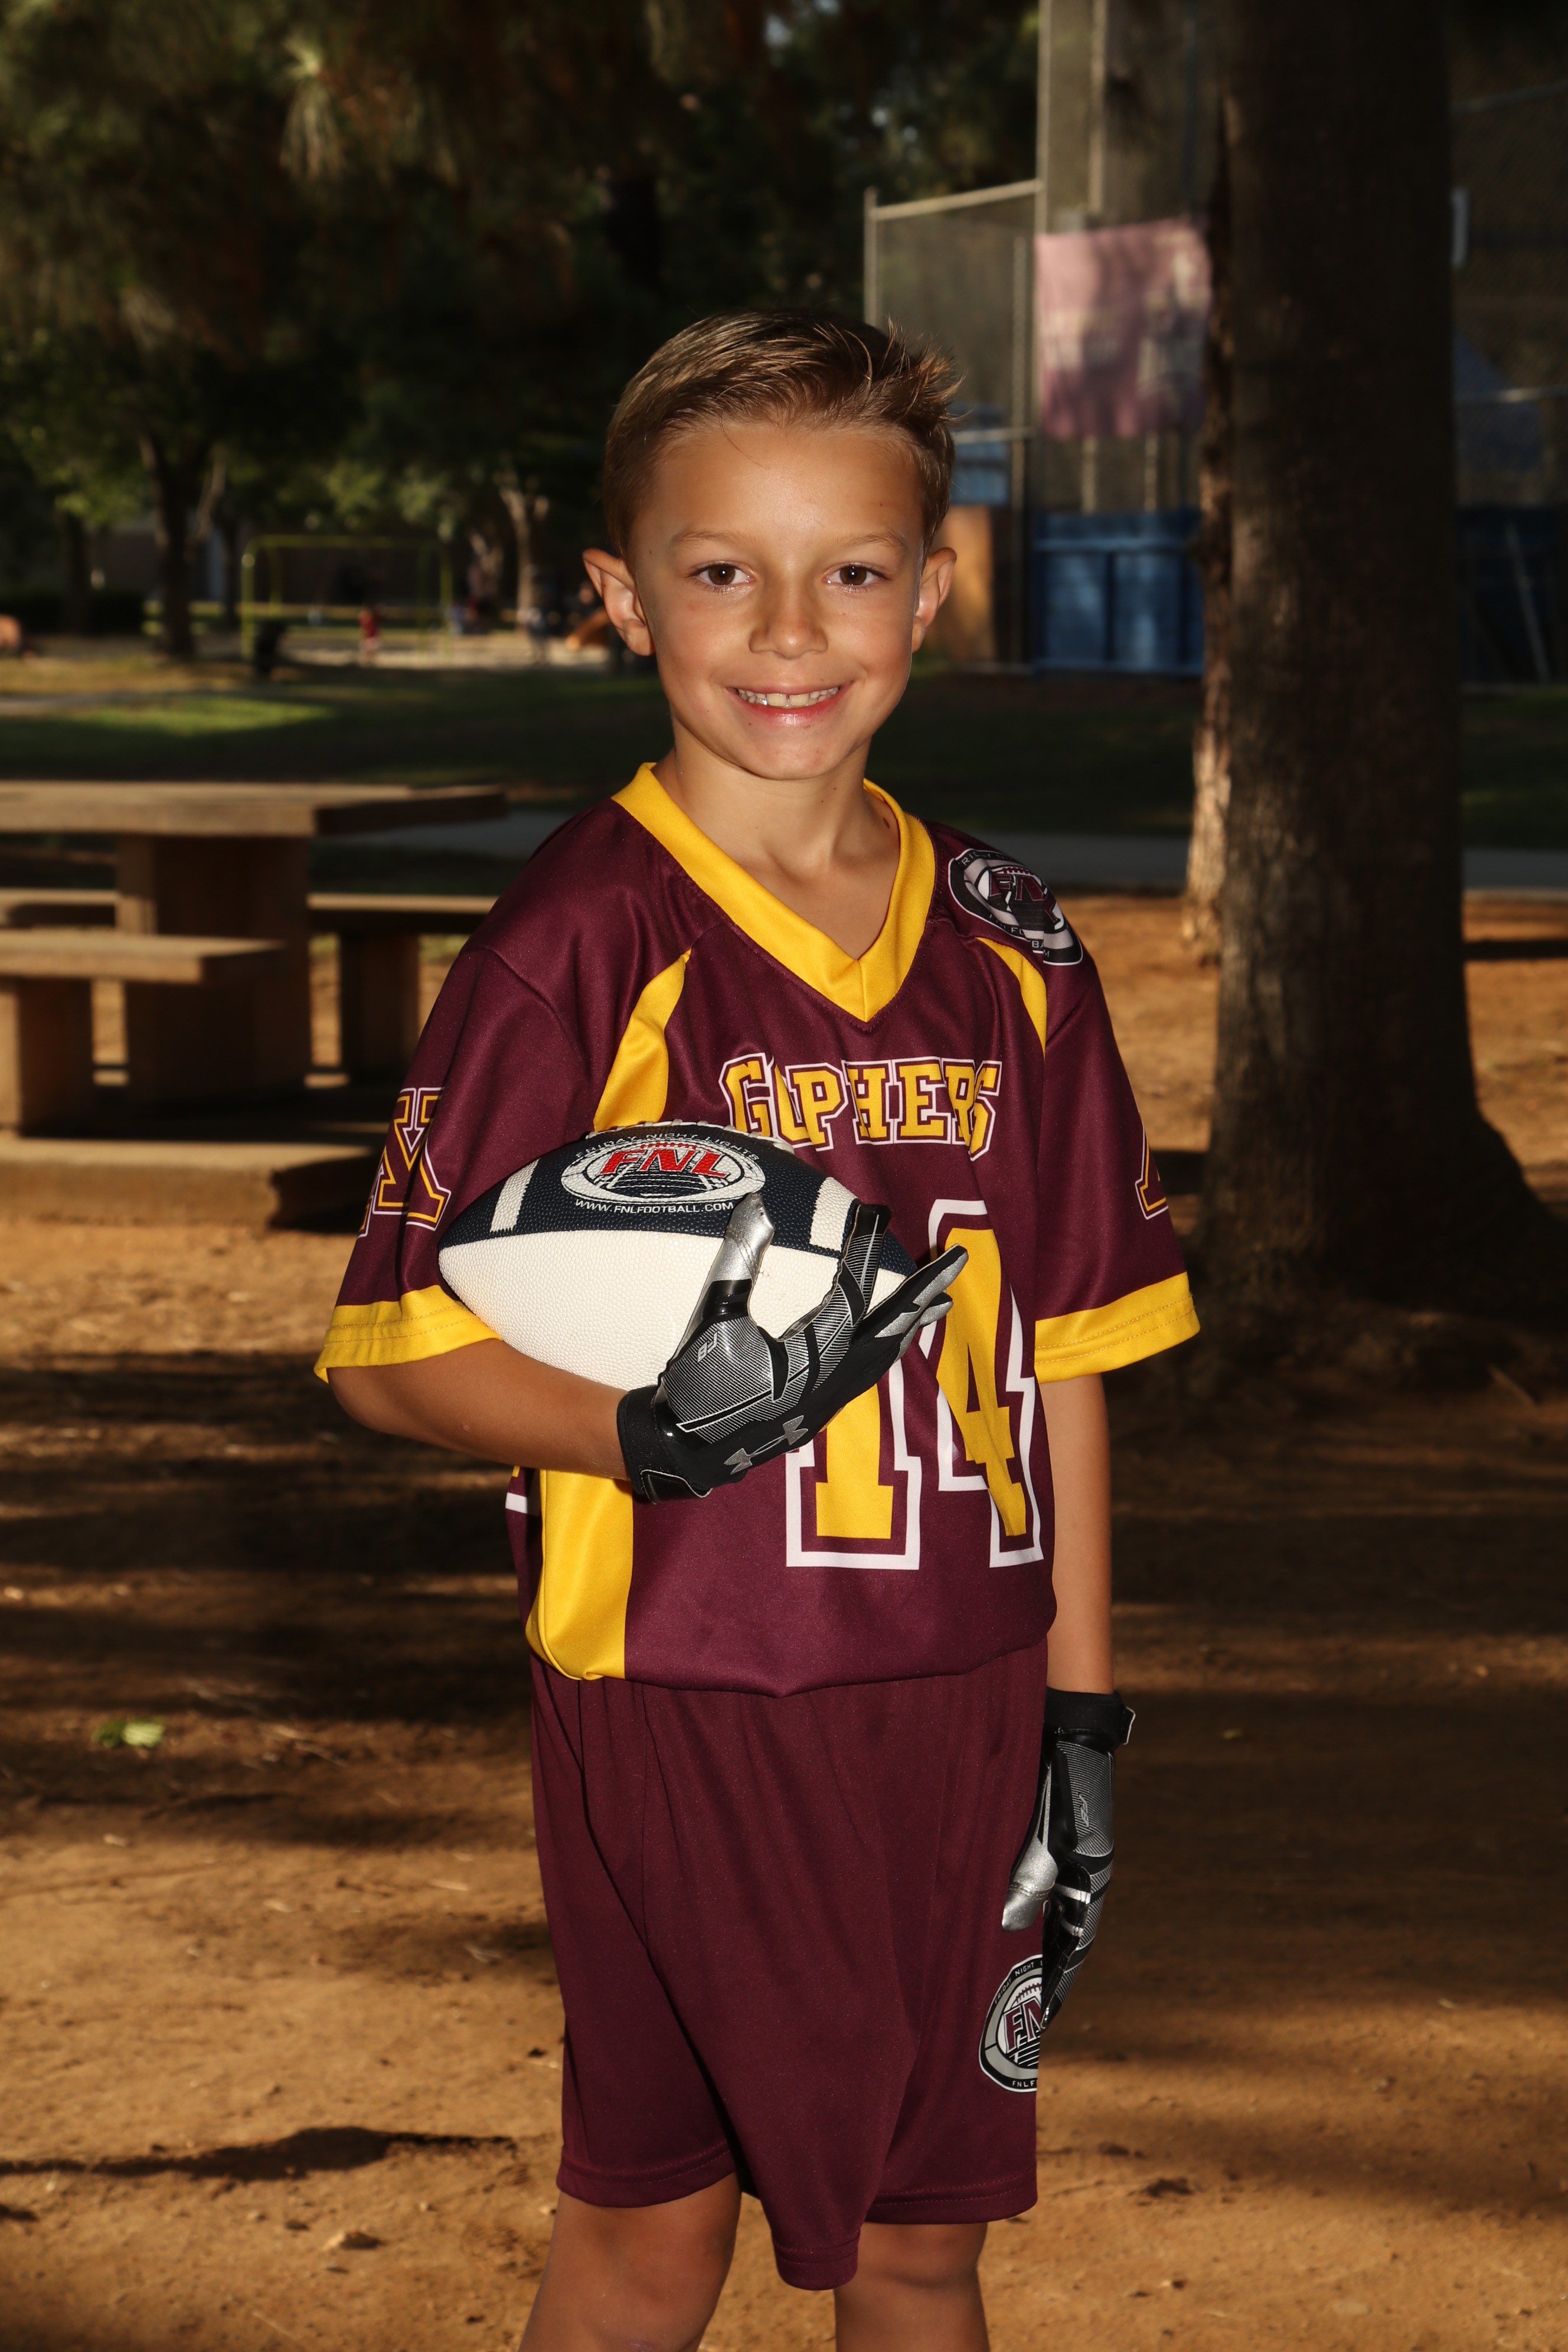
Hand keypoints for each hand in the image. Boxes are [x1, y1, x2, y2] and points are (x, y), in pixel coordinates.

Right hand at [616, 1191, 964, 1502]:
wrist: (685, 1451)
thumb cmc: (695, 1385)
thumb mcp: (712, 1318)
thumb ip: (737, 1260)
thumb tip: (758, 1204)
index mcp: (811, 1356)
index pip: (852, 1293)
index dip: (865, 1249)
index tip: (878, 1213)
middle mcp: (832, 1381)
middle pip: (891, 1328)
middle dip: (925, 1292)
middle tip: (957, 1261)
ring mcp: (829, 1401)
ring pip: (885, 1356)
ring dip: (912, 1324)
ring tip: (938, 1301)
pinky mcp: (820, 1411)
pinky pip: (868, 1374)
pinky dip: (889, 1350)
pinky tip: (893, 1341)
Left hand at [1002, 1689, 1133, 2033]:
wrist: (1066, 1729)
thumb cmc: (1061, 1780)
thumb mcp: (1048, 1832)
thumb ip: (1029, 1876)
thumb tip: (1008, 1925)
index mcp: (1091, 1879)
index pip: (1076, 1947)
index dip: (1057, 1983)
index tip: (1040, 2022)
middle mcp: (1080, 1876)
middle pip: (1059, 1935)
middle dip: (1038, 1970)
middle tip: (1010, 2009)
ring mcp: (1062, 1859)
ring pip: (1042, 1913)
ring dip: (1022, 1940)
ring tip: (992, 1974)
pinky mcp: (1042, 1841)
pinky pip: (1028, 1887)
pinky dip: (1013, 1908)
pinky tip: (987, 1919)